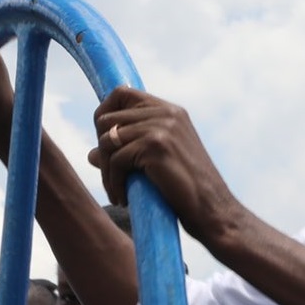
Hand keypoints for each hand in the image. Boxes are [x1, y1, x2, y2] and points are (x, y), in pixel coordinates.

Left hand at [89, 88, 243, 245]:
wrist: (213, 211)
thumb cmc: (187, 192)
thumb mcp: (159, 163)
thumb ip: (130, 150)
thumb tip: (91, 154)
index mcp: (170, 111)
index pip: (122, 94)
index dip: (104, 116)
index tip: (105, 147)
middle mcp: (166, 113)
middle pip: (107, 119)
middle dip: (102, 150)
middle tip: (112, 177)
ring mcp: (162, 127)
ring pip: (107, 141)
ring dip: (106, 172)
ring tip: (117, 192)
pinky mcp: (156, 146)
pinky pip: (114, 160)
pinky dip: (114, 183)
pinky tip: (123, 199)